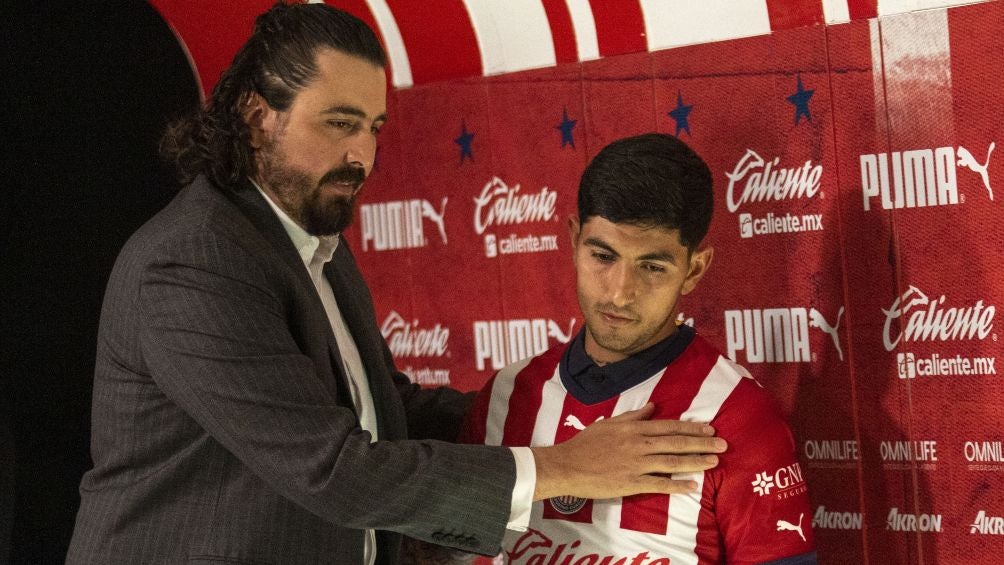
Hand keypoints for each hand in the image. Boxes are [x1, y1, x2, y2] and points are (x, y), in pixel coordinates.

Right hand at [530, 403, 725, 500]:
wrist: (568, 465)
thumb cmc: (586, 443)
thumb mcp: (610, 423)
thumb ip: (633, 416)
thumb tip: (653, 407)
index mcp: (634, 428)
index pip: (669, 426)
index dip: (692, 427)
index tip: (710, 428)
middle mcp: (639, 444)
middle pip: (676, 442)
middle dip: (702, 443)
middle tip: (723, 444)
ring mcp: (636, 464)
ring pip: (672, 461)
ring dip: (695, 461)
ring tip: (714, 461)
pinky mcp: (631, 483)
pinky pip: (659, 484)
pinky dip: (677, 485)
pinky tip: (692, 486)